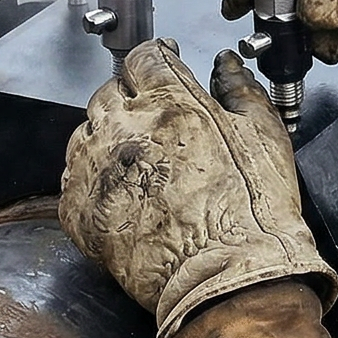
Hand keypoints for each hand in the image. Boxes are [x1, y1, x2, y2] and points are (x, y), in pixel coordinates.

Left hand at [60, 43, 337, 337]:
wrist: (227, 280)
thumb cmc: (252, 213)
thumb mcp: (265, 137)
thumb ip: (241, 92)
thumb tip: (226, 67)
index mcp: (170, 103)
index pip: (146, 58)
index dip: (156, 59)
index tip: (163, 67)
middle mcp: (124, 128)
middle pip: (109, 92)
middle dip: (129, 97)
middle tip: (153, 120)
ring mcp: (96, 170)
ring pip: (85, 133)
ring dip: (106, 136)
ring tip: (136, 161)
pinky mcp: (80, 212)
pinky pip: (72, 181)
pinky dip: (90, 181)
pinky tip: (118, 194)